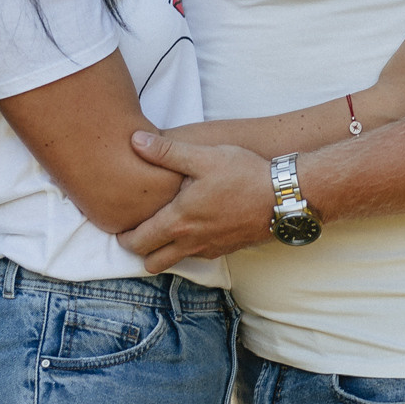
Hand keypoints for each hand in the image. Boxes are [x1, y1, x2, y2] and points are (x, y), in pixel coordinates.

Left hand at [117, 133, 279, 271]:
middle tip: (137, 231)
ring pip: (174, 262)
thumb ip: (166, 151)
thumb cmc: (244, 175)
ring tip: (163, 229)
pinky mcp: (226, 250)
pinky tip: (193, 227)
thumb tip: (135, 141)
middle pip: (151, 262)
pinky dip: (187, 248)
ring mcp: (210, 249)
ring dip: (163, 252)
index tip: (120, 225)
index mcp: (179, 221)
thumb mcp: (204, 156)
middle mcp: (191, 242)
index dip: (123, 236)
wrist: (284, 197)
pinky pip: (197, 257)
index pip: (137, 242)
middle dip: (139, 250)